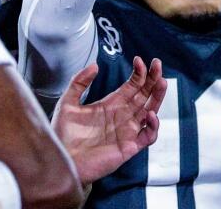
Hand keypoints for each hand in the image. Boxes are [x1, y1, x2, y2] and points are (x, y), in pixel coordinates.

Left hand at [51, 57, 166, 185]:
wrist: (59, 162)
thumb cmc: (62, 136)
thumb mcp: (67, 103)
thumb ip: (78, 82)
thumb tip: (95, 65)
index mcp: (112, 104)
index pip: (133, 85)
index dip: (139, 72)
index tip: (138, 60)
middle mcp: (123, 116)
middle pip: (145, 94)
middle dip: (153, 79)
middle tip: (157, 63)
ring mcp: (127, 131)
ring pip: (151, 111)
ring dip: (158, 96)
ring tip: (161, 81)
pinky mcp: (129, 147)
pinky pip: (148, 136)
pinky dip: (153, 126)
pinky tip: (150, 114)